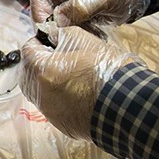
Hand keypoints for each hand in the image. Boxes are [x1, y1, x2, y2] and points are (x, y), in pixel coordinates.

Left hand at [20, 25, 138, 140]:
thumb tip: (51, 35)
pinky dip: (57, 97)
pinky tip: (76, 91)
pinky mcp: (62, 124)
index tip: (51, 41)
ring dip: (46, 80)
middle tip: (58, 56)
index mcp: (43, 71)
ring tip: (67, 73)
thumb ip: (61, 34)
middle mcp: (41, 94)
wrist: (131, 105)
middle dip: (38, 62)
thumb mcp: (85, 40)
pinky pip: (51, 106)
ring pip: (37, 91)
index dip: (39, 42)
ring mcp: (50, 112)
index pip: (27, 50)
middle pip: (28, 73)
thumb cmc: (110, 71)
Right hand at [29, 0, 150, 31]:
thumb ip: (79, 7)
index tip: (44, 28)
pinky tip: (85, 38)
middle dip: (51, 24)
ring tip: (72, 40)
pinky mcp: (80, 12)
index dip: (39, 11)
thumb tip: (58, 22)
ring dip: (63, 31)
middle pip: (46, 8)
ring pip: (57, 20)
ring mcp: (71, 0)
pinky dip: (75, 33)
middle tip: (56, 39)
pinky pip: (71, 26)